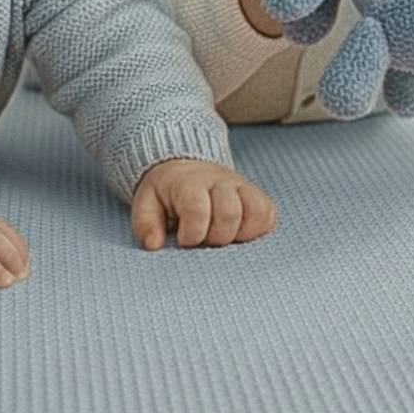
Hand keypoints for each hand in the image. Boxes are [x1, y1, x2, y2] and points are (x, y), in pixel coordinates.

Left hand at [130, 160, 276, 249]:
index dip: (192, 234)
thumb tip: (154, 245)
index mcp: (190, 182)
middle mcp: (219, 180)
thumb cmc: (166, 193)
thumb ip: (145, 223)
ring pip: (255, 212)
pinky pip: (268, 214)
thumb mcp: (146, 203)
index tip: (184, 240)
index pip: (198, 210)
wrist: (186, 168)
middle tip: (203, 240)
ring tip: (221, 238)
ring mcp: (241, 186)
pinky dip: (257, 229)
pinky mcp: (256, 195)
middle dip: (215, 237)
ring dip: (238, 234)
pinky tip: (239, 235)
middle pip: (229, 213)